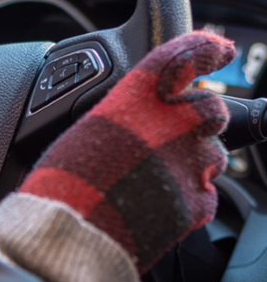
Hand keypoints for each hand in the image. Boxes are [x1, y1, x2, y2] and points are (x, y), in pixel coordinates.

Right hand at [20, 31, 234, 272]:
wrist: (69, 232)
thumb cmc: (62, 182)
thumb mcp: (84, 131)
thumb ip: (123, 117)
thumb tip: (135, 119)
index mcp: (141, 98)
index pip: (186, 56)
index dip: (207, 50)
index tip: (219, 50)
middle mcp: (175, 124)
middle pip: (212, 110)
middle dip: (202, 121)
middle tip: (173, 139)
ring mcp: (192, 165)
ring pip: (213, 156)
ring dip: (190, 165)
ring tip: (150, 183)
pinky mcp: (198, 203)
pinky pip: (204, 196)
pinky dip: (186, 200)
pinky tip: (153, 207)